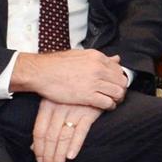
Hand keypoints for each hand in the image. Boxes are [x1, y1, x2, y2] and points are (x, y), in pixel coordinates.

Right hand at [10, 50, 127, 107]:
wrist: (40, 72)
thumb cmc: (56, 64)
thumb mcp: (80, 55)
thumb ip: (100, 58)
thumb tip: (116, 59)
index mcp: (97, 57)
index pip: (118, 69)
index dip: (118, 78)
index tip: (115, 83)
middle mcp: (98, 68)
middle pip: (121, 81)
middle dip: (121, 89)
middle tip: (116, 94)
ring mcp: (94, 82)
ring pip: (118, 92)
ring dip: (117, 98)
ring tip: (112, 101)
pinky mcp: (87, 95)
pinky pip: (108, 103)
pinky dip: (110, 106)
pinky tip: (106, 107)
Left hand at [32, 99, 101, 161]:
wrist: (93, 79)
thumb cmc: (71, 94)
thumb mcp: (54, 103)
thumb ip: (44, 124)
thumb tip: (33, 147)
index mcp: (47, 104)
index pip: (40, 131)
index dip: (39, 148)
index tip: (40, 161)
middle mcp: (59, 107)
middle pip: (50, 136)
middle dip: (48, 155)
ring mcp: (74, 110)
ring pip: (64, 136)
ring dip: (59, 155)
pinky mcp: (89, 112)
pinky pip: (81, 131)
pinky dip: (75, 144)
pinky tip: (70, 156)